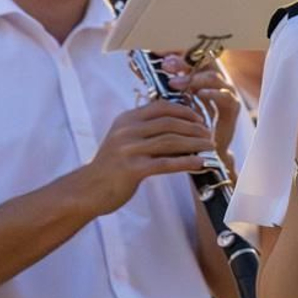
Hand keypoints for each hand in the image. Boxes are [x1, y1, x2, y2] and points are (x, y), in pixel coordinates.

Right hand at [80, 100, 214, 214]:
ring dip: (195, 144)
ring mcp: (129, 149)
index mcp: (126, 120)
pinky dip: (186, 162)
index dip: (184, 111)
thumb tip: (182, 129)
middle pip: (169, 123)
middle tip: (209, 134)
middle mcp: (127, 130)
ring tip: (210, 147)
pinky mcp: (132, 169)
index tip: (200, 119)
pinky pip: (166, 163)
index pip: (161, 107)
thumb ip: (146, 131)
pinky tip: (200, 164)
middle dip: (194, 128)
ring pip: (171, 141)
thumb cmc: (111, 166)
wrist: (87, 190)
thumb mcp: (124, 140)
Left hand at [162, 55, 241, 174]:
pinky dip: (212, 93)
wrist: (200, 153)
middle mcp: (214, 81)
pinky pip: (225, 96)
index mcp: (199, 76)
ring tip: (175, 83)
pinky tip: (199, 93)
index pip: (191, 57)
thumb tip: (145, 69)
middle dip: (184, 61)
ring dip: (194, 78)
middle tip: (166, 64)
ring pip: (213, 77)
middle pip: (204, 61)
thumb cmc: (183, 129)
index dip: (177, 52)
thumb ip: (166, 88)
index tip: (158, 52)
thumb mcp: (172, 106)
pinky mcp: (232, 107)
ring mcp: (225, 92)